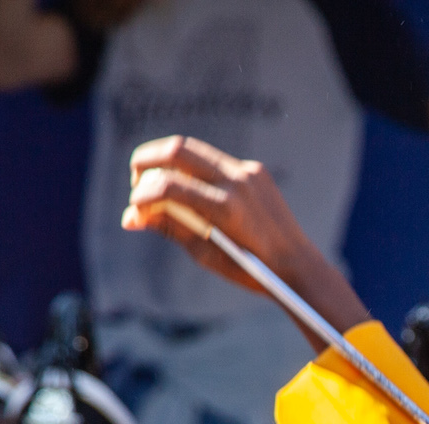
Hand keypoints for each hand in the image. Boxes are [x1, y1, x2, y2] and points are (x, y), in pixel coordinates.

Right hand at [123, 137, 370, 336]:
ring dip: (169, 162)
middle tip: (135, 182)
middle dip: (147, 161)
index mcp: (226, 209)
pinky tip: (192, 192)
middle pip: (178, 149)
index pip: (169, 185)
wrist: (298, 264)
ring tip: (156, 184)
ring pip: (195, 151)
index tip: (134, 208)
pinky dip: (195, 172)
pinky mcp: (255, 170)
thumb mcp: (205, 253)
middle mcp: (238, 182)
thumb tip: (131, 217)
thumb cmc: (251, 268)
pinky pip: (215, 162)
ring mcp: (248, 172)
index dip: (142, 195)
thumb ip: (169, 228)